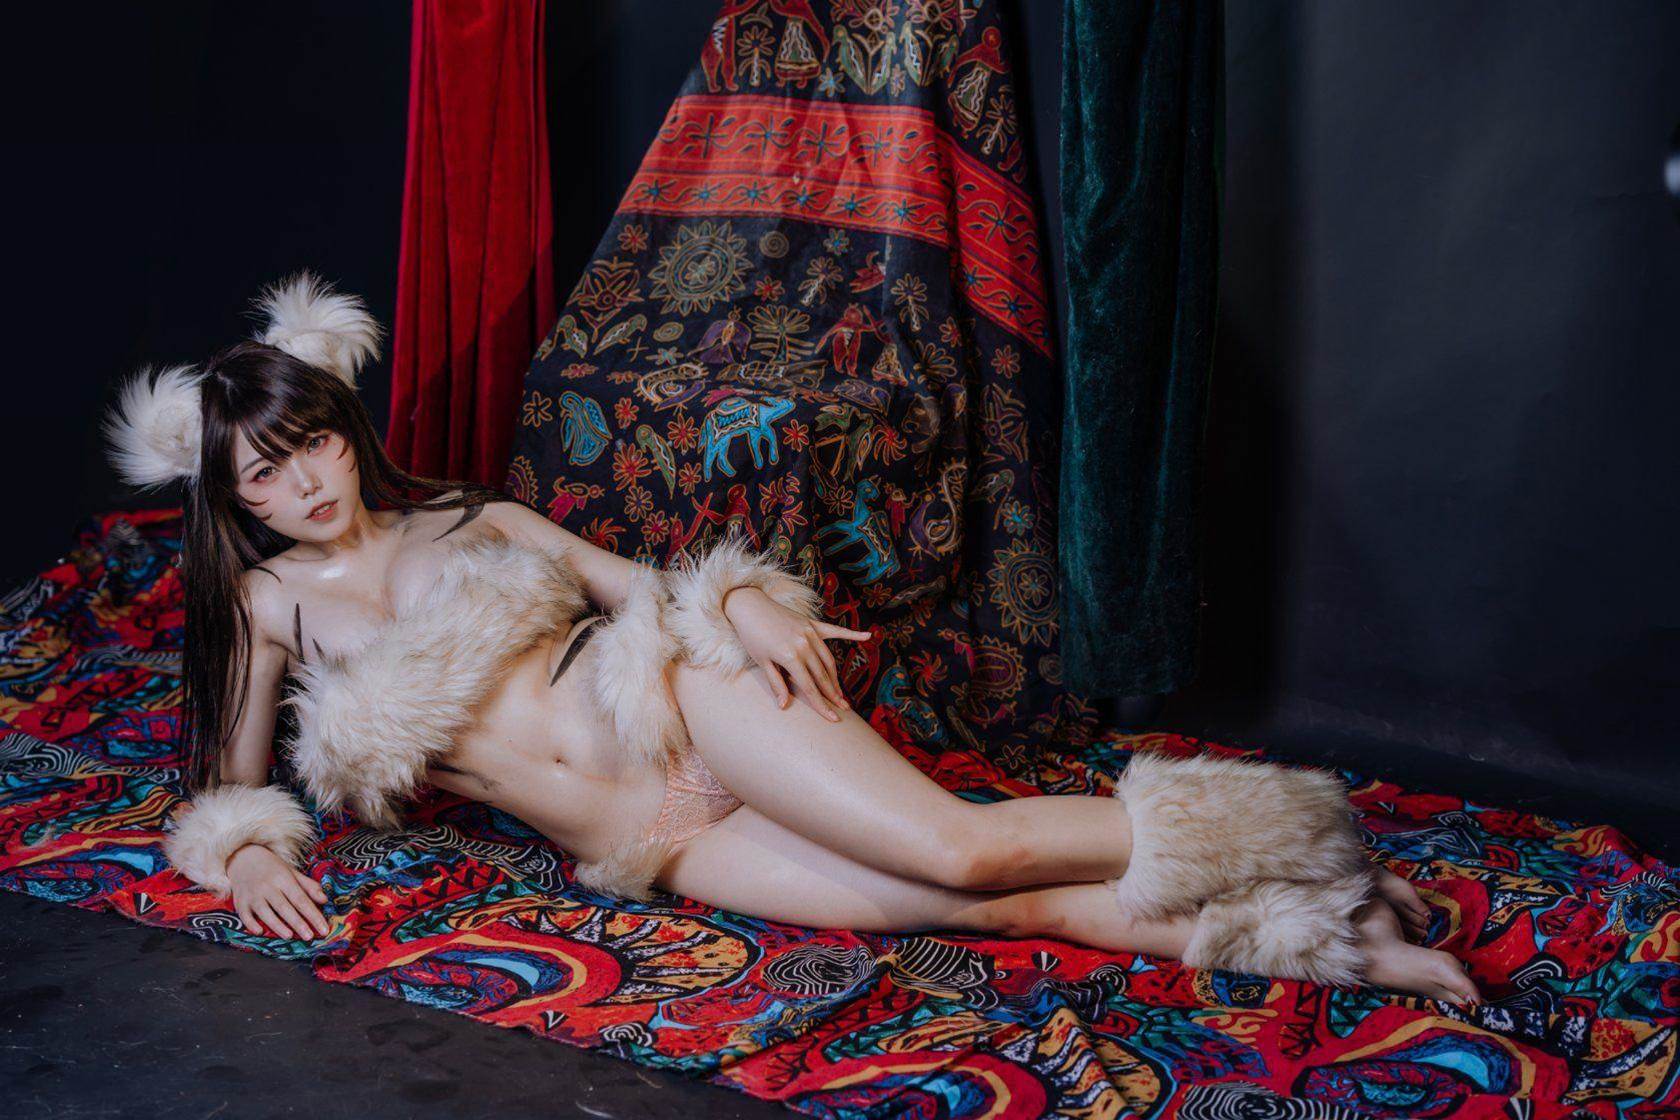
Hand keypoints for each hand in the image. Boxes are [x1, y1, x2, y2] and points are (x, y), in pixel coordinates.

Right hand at [227, 842, 331, 940]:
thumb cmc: (272, 868)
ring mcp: (253, 894)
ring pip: (265, 912)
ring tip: (289, 936)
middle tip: (310, 937)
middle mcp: (268, 887)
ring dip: (277, 925)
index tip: (323, 929)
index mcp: (284, 879)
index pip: (301, 899)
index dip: (313, 915)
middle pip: (285, 907)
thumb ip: (308, 887)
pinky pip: (244, 915)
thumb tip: (325, 900)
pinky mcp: (240, 902)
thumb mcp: (292, 872)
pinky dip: (251, 924)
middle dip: (298, 923)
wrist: (243, 858)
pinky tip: (259, 932)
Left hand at [723, 586, 871, 720]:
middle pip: (823, 676)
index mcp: (791, 657)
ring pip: (829, 659)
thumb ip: (776, 683)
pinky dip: (851, 634)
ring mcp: (810, 633)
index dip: (822, 705)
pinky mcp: (811, 623)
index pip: (810, 687)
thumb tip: (784, 705)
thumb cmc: (752, 636)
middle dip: (833, 694)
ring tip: (840, 693)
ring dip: (835, 677)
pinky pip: (834, 631)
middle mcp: (804, 645)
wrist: (749, 606)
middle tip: (843, 709)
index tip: (833, 718)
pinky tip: (867, 636)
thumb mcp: (762, 662)